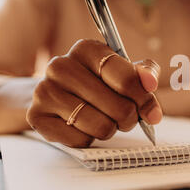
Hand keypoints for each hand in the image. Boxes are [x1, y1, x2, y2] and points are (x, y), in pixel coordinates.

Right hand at [26, 39, 162, 147]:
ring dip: (112, 129)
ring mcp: (45, 91)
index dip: (145, 99)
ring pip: (101, 126)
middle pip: (118, 107)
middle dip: (130, 117)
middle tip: (128, 116)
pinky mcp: (37, 117)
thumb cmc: (98, 81)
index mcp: (86, 49)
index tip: (152, 111)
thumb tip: (150, 82)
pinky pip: (80, 140)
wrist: (59, 92)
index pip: (127, 79)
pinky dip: (91, 139)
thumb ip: (144, 73)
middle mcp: (61, 66)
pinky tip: (86, 127)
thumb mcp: (124, 70)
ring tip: (109, 121)